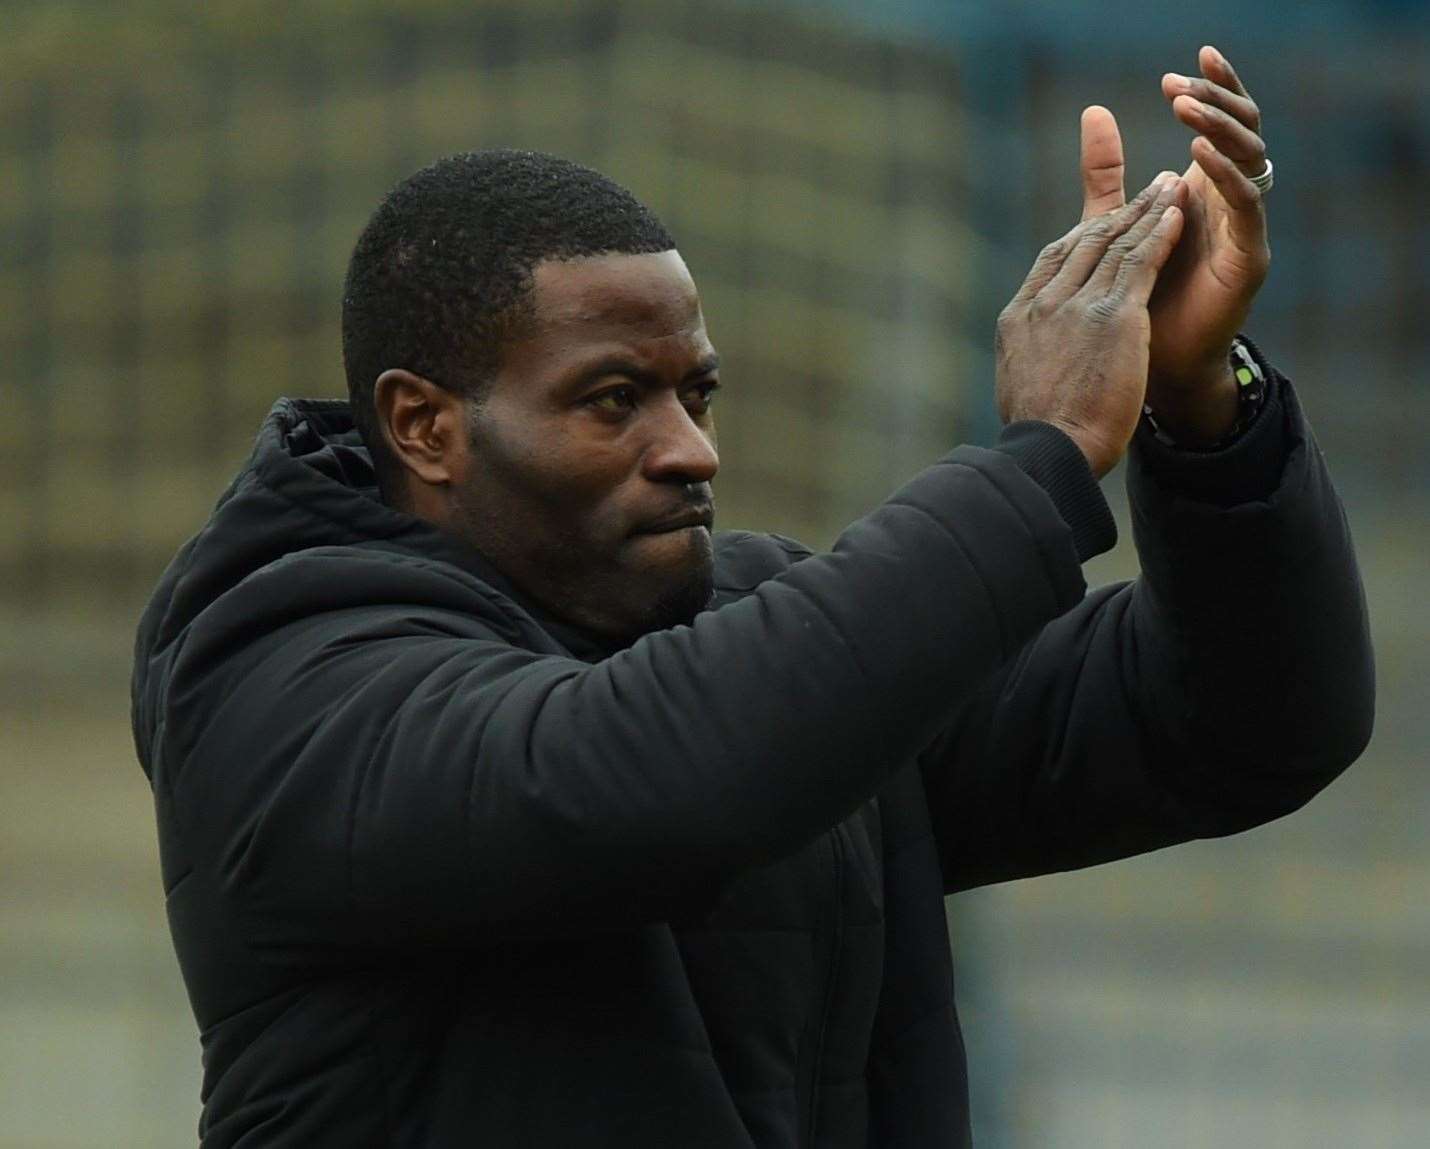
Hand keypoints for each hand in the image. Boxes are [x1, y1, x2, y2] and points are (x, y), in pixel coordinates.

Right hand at [997, 175, 1187, 477]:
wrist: (1050, 449)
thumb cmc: (1039, 435)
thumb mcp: (1020, 386)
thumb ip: (1031, 359)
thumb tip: (1033, 364)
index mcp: (1019, 318)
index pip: (1053, 262)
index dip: (1082, 237)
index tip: (1105, 222)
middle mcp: (1045, 303)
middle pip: (1084, 243)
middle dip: (1120, 212)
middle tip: (1149, 189)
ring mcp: (1077, 306)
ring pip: (1116, 245)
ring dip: (1147, 211)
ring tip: (1171, 187)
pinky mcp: (1114, 316)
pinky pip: (1140, 262)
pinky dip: (1160, 234)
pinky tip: (1178, 214)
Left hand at [1079, 46, 1270, 442]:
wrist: (1149, 370)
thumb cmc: (1134, 300)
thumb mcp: (1113, 223)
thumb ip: (1107, 173)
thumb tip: (1093, 110)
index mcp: (1204, 188)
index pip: (1220, 124)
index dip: (1208, 92)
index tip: (1174, 73)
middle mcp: (1230, 202)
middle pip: (1243, 131)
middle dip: (1216, 102)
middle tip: (1182, 85)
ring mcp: (1244, 228)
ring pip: (1251, 160)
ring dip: (1220, 130)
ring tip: (1187, 109)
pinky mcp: (1248, 258)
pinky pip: (1247, 206)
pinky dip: (1226, 178)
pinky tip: (1197, 160)